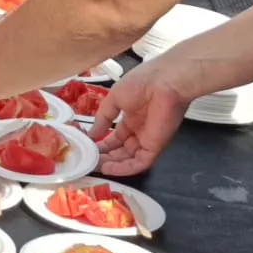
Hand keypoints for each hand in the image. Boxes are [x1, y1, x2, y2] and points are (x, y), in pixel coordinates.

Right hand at [88, 56, 194, 176]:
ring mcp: (147, 140)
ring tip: (95, 167)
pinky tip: (108, 169)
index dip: (102, 144)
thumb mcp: (114, 98)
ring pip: (129, 158)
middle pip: (121, 150)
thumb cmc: (141, 83)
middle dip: (106, 156)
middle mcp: (139, 130)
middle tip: (90, 161)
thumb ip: (103, 117)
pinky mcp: (154, 147)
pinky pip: (139, 162)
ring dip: (113, 164)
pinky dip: (124, 169)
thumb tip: (92, 132)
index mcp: (131, 117)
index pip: (115, 137)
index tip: (88, 148)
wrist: (164, 83)